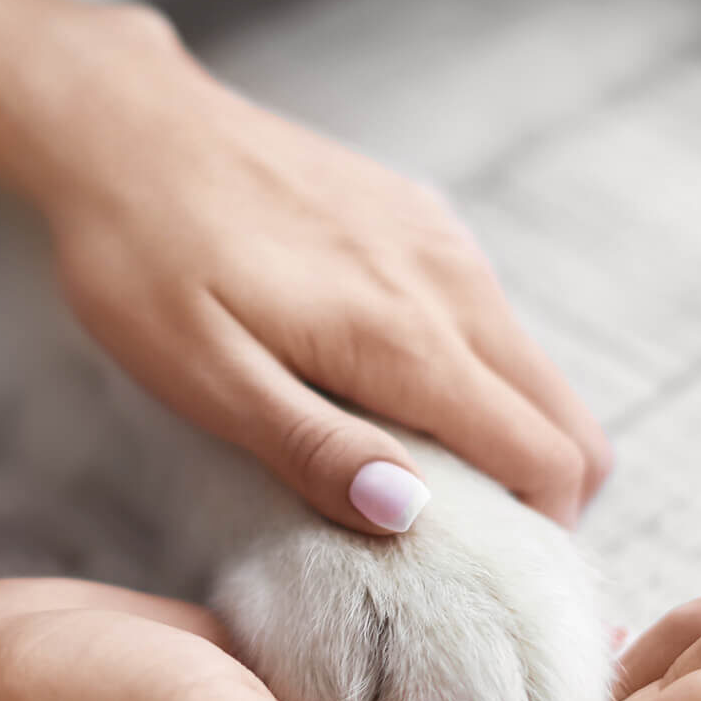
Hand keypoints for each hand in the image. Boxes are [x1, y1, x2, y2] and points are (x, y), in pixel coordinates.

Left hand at [0, 6, 612, 533]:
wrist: (129, 130)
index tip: (485, 570)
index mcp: (407, 339)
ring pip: (536, 373)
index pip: (548, 457)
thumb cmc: (148, 264)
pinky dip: (475, 379)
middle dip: (542, 496)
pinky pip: (492, 321)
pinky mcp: (425, 221)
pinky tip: (387, 385)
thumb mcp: (207, 379)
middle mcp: (454, 286)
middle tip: (460, 534)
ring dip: (506, 438)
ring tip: (411, 466)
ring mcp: (446, 245)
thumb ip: (315, 450)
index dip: (539, 533)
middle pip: (570, 421)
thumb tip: (409, 514)